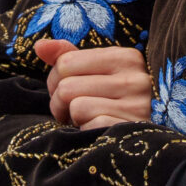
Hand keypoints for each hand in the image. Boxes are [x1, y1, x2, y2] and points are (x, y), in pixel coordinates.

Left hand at [36, 38, 150, 128]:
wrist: (146, 139)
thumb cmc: (115, 100)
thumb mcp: (97, 72)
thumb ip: (69, 56)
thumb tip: (39, 46)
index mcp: (126, 57)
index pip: (66, 62)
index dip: (56, 80)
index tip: (67, 91)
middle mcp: (135, 78)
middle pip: (66, 86)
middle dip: (60, 102)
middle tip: (72, 111)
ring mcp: (137, 105)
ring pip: (76, 106)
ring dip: (74, 118)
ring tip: (86, 120)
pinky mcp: (131, 129)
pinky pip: (89, 125)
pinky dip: (87, 131)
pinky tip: (98, 131)